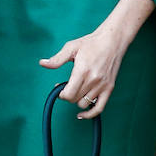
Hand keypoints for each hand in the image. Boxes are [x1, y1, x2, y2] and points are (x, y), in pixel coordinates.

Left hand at [38, 0, 154, 118]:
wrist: (112, 41)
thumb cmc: (91, 43)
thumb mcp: (71, 47)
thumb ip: (57, 59)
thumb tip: (42, 63)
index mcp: (82, 71)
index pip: (68, 93)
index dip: (61, 93)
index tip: (59, 87)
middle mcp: (93, 80)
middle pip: (75, 99)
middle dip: (67, 95)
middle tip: (66, 86)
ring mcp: (102, 86)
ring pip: (84, 104)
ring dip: (77, 100)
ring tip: (76, 90)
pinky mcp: (109, 88)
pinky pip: (99, 108)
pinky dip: (90, 114)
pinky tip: (82, 114)